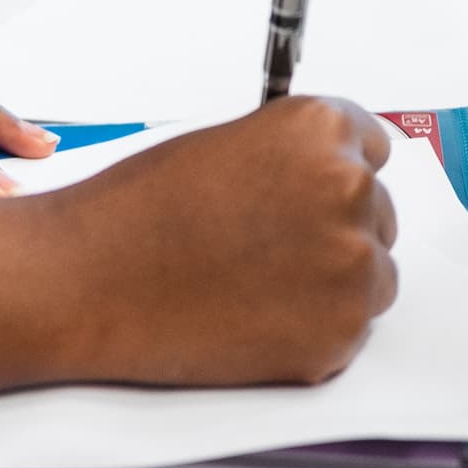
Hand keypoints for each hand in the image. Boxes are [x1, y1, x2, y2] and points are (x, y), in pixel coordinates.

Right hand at [57, 97, 400, 385]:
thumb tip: (316, 181)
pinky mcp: (339, 335)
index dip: (336, 169)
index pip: (372, 144)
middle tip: (268, 244)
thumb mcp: (222, 147)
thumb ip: (287, 156)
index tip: (318, 188)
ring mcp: (351, 268)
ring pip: (372, 276)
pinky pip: (349, 330)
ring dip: (331, 281)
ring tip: (254, 281)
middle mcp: (348, 191)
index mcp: (319, 131)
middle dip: (333, 228)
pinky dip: (311, 328)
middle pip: (375, 213)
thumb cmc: (139, 211)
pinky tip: (253, 315)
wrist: (92, 279)